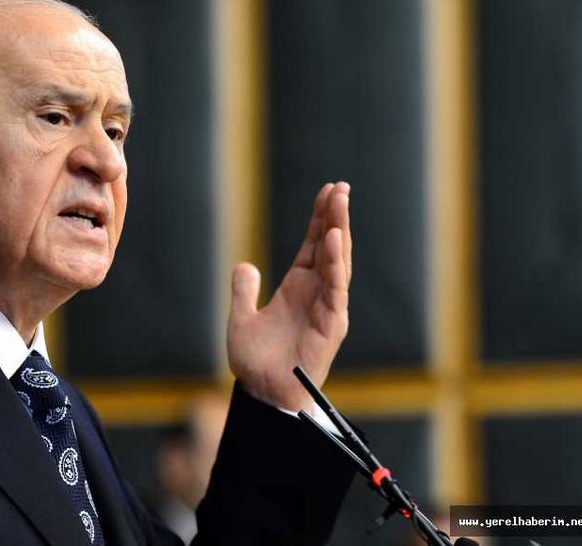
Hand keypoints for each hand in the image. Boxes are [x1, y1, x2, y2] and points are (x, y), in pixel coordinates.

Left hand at [227, 182, 351, 410]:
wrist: (262, 394)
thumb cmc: (256, 364)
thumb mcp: (242, 320)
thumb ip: (243, 292)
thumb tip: (245, 265)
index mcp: (298, 288)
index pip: (313, 246)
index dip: (320, 219)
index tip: (327, 191)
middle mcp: (317, 294)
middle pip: (330, 248)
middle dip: (336, 217)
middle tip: (340, 188)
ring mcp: (326, 308)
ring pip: (337, 263)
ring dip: (339, 232)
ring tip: (339, 203)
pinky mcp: (330, 324)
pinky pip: (335, 289)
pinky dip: (335, 264)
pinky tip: (333, 239)